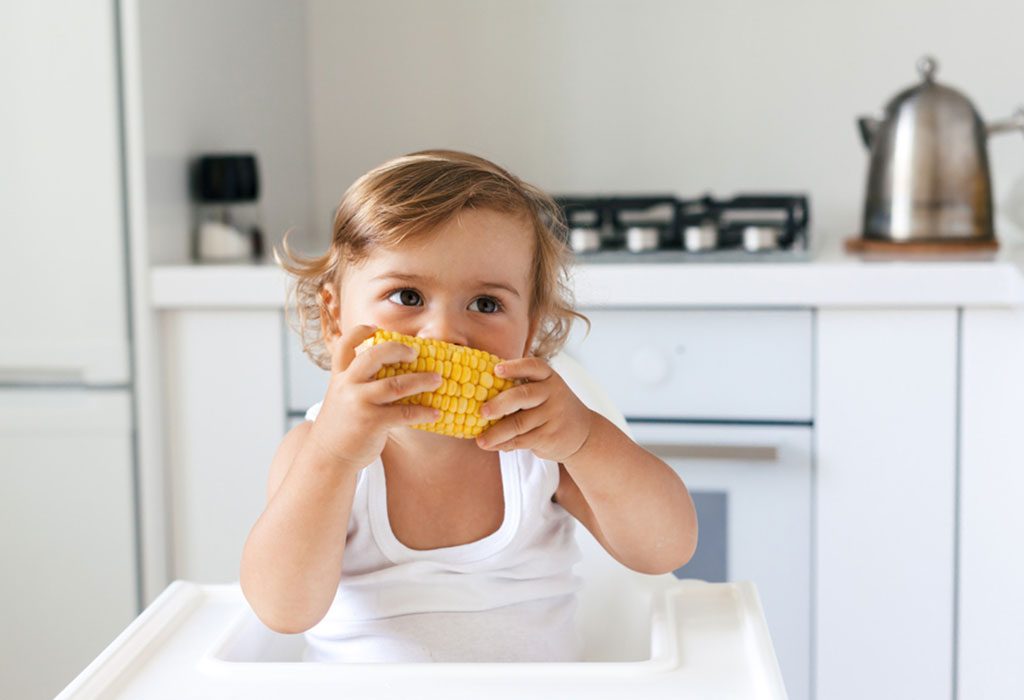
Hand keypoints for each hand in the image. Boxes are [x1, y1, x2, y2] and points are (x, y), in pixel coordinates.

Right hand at [306, 324, 441, 471]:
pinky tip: (435, 412)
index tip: (376, 328)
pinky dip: (423, 411)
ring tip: (438, 380)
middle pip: (374, 356)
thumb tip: (392, 371)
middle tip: (415, 353)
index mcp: (340, 376)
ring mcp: (359, 403)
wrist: (327, 457)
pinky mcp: (372, 422)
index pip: (345, 344)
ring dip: (422, 380)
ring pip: (396, 384)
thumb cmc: (342, 425)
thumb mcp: (342, 397)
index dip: (361, 332)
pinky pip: (404, 412)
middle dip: (399, 350)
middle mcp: (348, 385)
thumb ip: (359, 382)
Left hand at [475, 357, 594, 462]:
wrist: (583, 433)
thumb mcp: (545, 391)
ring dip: (496, 433)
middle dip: (500, 404)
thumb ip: (521, 390)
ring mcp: (553, 416)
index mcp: (548, 377)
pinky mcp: (550, 436)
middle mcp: (553, 393)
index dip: (514, 367)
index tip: (496, 369)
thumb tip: (478, 397)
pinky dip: (504, 444)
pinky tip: (492, 445)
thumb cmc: (551, 408)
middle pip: (523, 396)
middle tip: (481, 412)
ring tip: (480, 440)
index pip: (533, 366)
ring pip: (519, 424)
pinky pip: (522, 440)